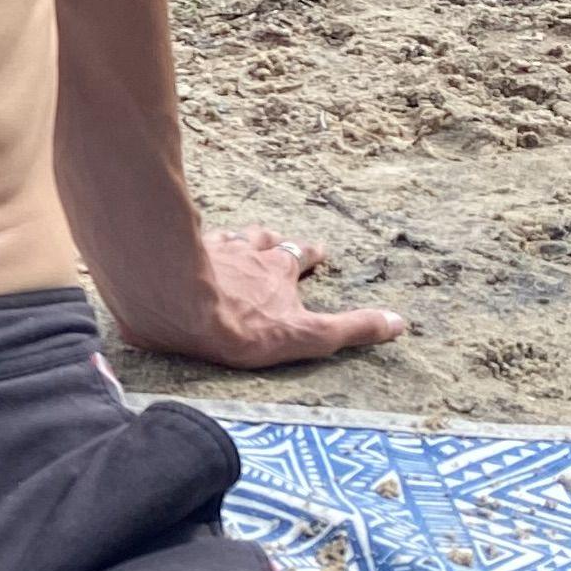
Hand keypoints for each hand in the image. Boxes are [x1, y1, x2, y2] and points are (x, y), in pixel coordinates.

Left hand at [115, 225, 405, 371]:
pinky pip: (187, 240)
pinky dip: (192, 242)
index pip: (303, 255)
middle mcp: (248, 250)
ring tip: (236, 240)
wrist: (172, 299)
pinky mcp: (174, 251)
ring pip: (228, 235)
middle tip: (277, 242)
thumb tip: (398, 323)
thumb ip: (349, 329)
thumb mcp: (304, 336)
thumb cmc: (239, 324)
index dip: (311, 254)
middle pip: (266, 239)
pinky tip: (184, 246)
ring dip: (236, 238)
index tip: (318, 252)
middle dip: (275, 241)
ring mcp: (210, 247)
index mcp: (279, 268)